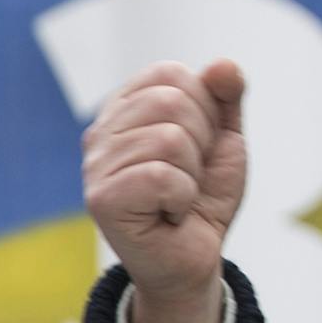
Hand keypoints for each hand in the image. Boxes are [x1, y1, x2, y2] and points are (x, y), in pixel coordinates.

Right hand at [82, 58, 246, 322]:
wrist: (195, 258)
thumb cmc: (202, 198)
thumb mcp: (224, 141)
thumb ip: (225, 98)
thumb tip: (223, 64)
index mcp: (125, 108)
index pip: (172, 74)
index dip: (205, 110)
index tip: (199, 146)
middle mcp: (102, 131)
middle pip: (172, 101)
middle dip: (202, 142)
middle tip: (189, 176)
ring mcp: (96, 165)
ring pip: (170, 139)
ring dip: (192, 175)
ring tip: (177, 197)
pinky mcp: (101, 199)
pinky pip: (162, 176)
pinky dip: (182, 197)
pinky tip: (169, 213)